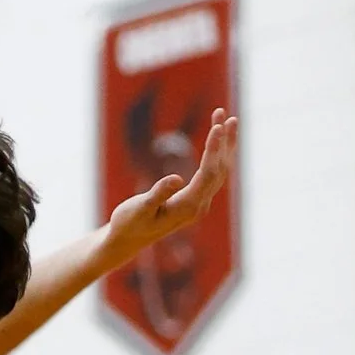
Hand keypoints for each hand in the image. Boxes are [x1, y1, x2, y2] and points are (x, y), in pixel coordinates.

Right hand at [103, 109, 234, 260]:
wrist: (127, 240)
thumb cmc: (128, 224)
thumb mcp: (139, 209)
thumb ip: (158, 194)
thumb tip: (176, 178)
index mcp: (188, 207)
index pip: (208, 173)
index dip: (214, 149)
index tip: (217, 126)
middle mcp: (199, 206)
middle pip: (219, 169)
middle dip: (224, 141)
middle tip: (224, 114)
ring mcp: (200, 204)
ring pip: (219, 171)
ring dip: (224, 146)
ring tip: (227, 120)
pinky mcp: (196, 200)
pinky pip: (212, 174)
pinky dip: (216, 155)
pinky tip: (218, 140)